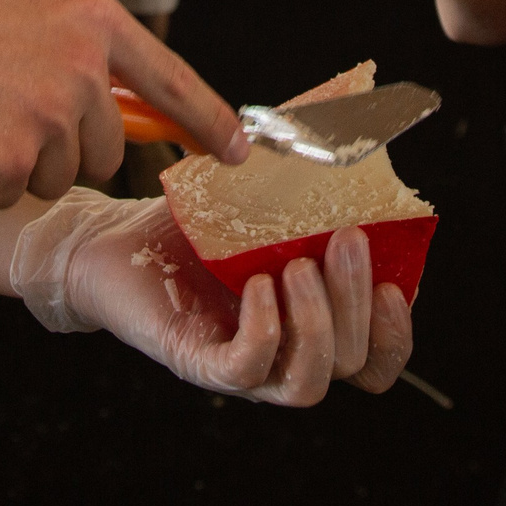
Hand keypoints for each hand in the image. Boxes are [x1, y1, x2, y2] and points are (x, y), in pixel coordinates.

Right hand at [0, 0, 245, 207]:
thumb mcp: (24, 6)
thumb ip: (81, 45)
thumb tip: (133, 102)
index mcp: (91, 15)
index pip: (172, 80)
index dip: (210, 122)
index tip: (239, 153)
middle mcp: (82, 64)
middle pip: (107, 146)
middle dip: (63, 145)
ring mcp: (48, 115)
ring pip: (58, 175)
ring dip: (18, 161)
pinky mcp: (9, 162)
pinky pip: (10, 195)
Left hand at [15, 189, 411, 404]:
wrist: (110, 239)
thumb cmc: (188, 224)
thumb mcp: (257, 199)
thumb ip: (304, 179)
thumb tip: (347, 121)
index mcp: (308, 321)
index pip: (375, 359)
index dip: (395, 332)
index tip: (393, 283)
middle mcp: (282, 352)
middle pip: (351, 363)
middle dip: (356, 303)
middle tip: (343, 240)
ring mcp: (241, 364)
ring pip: (307, 384)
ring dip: (318, 326)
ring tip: (296, 267)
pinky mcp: (196, 360)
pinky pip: (245, 370)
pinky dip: (264, 331)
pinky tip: (259, 286)